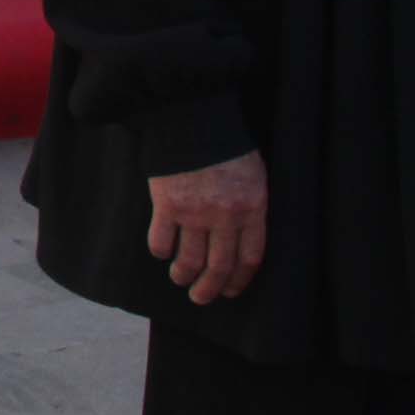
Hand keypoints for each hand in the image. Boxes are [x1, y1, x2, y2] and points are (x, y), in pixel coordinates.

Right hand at [144, 150, 267, 304]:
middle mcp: (225, 217)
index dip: (239, 280)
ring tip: (179, 279)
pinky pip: (161, 241)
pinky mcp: (167, 204)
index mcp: (252, 209)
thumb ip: (250, 208)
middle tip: (201, 298)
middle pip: (219, 267)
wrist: (195, 117)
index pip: (250, 258)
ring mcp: (195, 213)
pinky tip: (161, 251)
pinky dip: (160, 251)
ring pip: (189, 260)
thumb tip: (241, 238)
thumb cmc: (227, 144)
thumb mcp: (254, 176)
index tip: (230, 290)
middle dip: (209, 289)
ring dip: (183, 275)